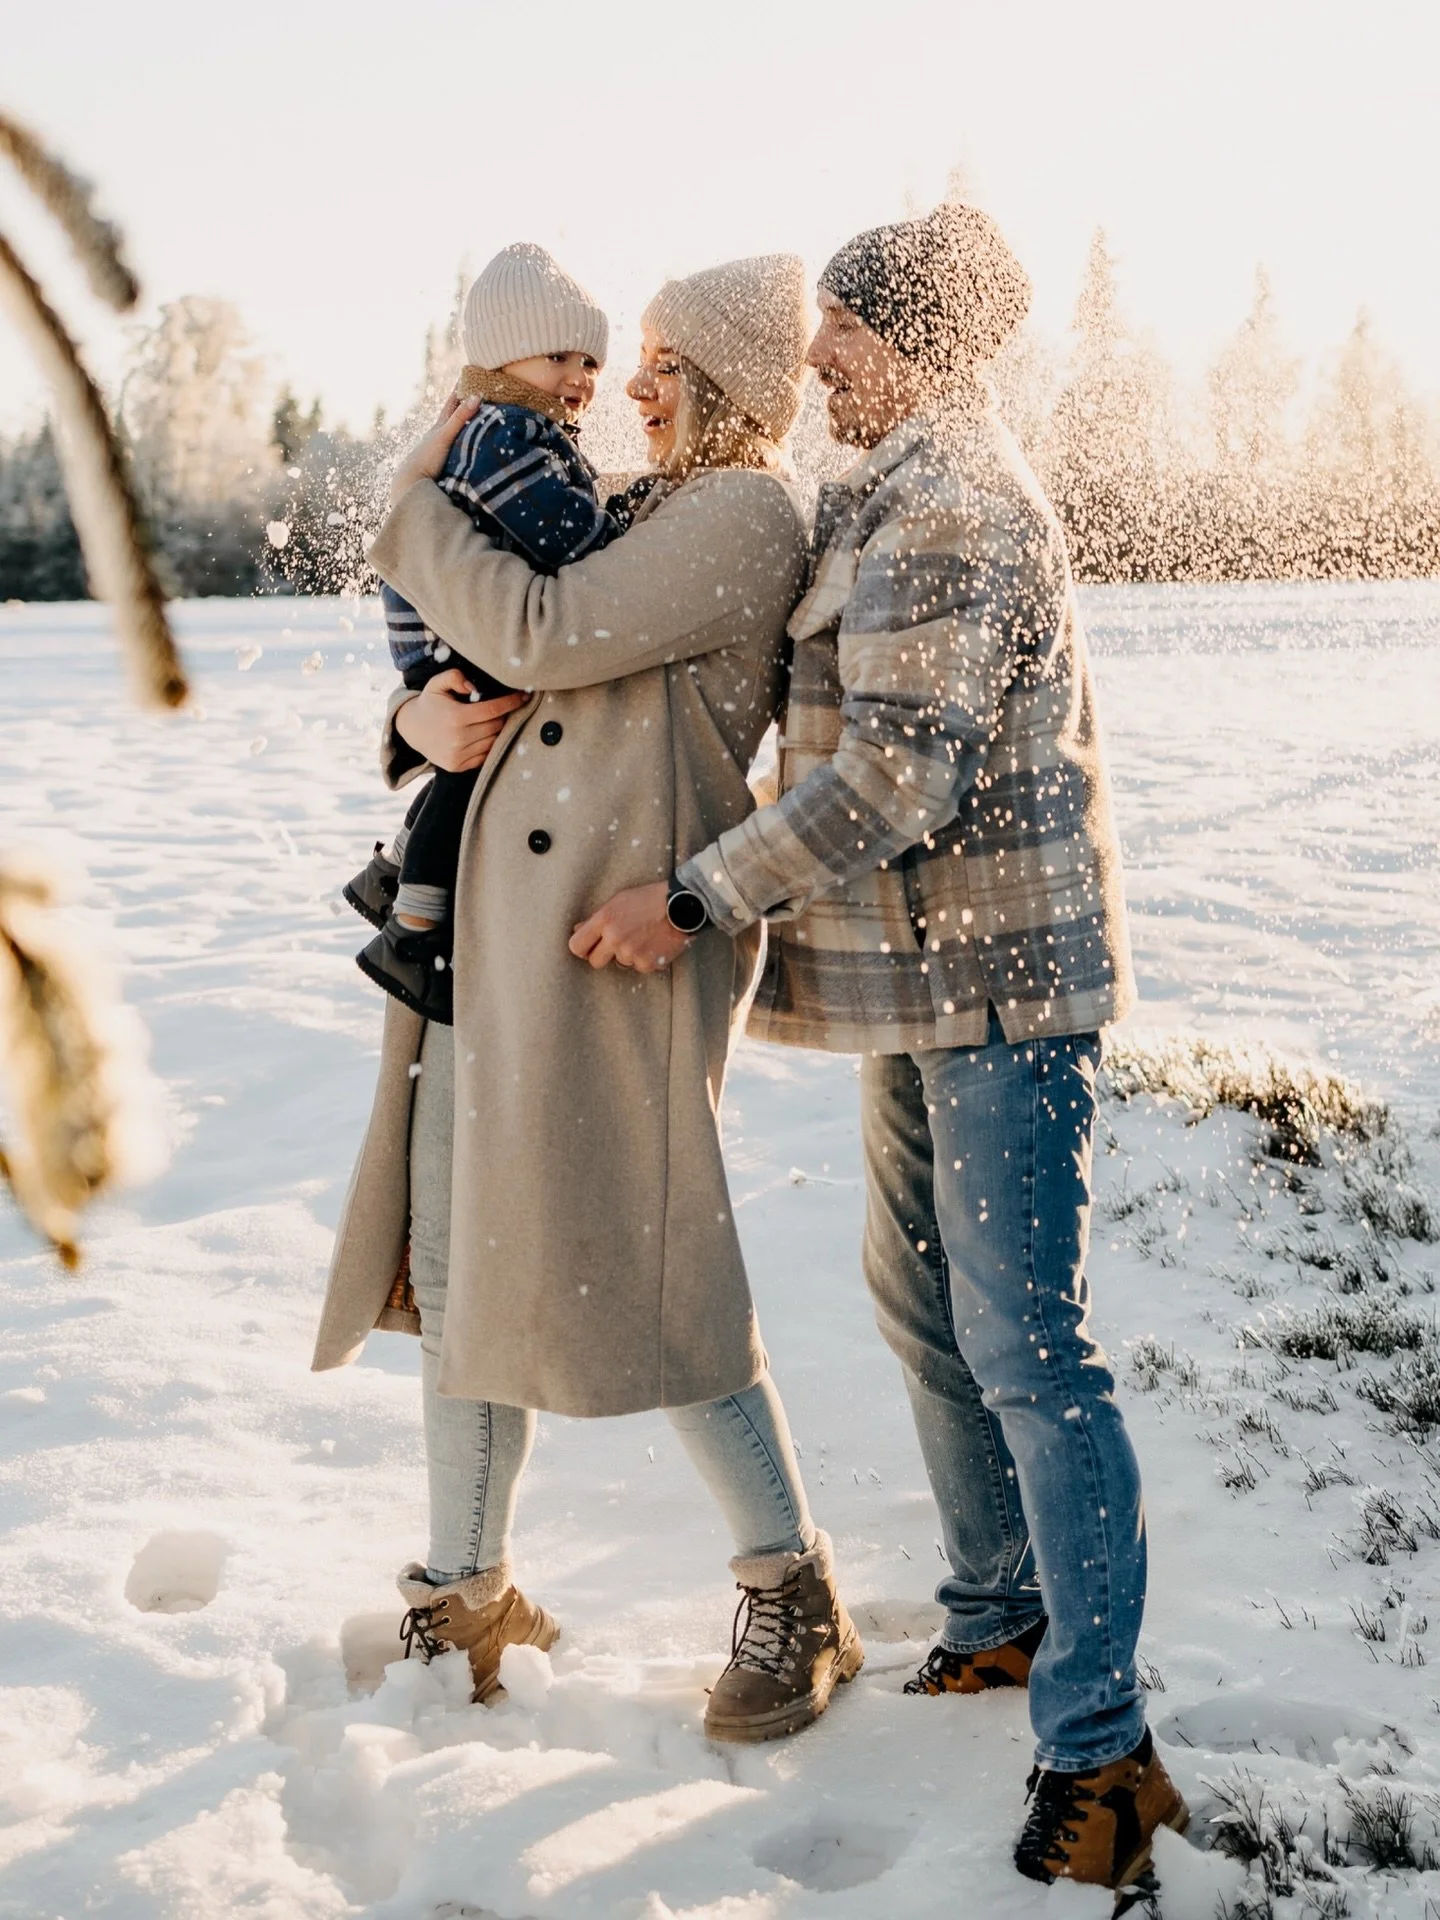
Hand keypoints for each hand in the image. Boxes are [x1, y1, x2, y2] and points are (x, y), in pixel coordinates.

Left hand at [389, 392, 479, 506]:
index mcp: (439, 427)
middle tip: (472, 391)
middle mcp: (437, 436)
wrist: (412, 484)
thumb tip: (476, 396)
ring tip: (471, 419)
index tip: (467, 374)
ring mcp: (438, 451)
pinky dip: (461, 443)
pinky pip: (454, 449)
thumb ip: (460, 418)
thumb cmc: (427, 459)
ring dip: (462, 425)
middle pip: (451, 416)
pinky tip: (462, 447)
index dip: (460, 389)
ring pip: (452, 433)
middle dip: (462, 404)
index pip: (452, 403)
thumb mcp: (445, 436)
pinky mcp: (440, 465)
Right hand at [393, 669, 527, 771]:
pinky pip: (485, 756)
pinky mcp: (458, 766)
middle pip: (497, 727)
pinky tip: (486, 735)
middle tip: (507, 708)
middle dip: (505, 716)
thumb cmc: (430, 703)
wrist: (412, 730)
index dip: (511, 702)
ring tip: (497, 721)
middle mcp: (458, 739)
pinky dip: (490, 746)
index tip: (524, 696)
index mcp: (456, 717)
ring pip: (493, 742)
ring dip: (499, 732)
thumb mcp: (436, 683)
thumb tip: (474, 688)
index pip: (493, 710)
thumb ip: (454, 677)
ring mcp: (458, 755)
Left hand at [569, 881, 693, 973]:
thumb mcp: (619, 900)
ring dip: (628, 955)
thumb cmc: (650, 899)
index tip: (588, 948)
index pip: (576, 945)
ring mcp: (631, 953)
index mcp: (604, 920)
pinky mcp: (647, 963)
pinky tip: (654, 943)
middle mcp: (614, 938)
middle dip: (603, 956)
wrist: (684, 906)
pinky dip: (645, 959)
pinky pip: (638, 967)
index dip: (582, 948)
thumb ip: (597, 918)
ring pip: (620, 963)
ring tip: (643, 937)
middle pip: (595, 961)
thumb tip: (577, 930)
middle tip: (617, 945)